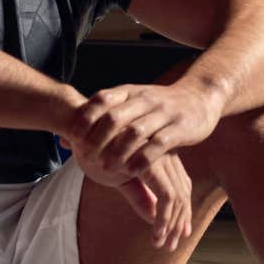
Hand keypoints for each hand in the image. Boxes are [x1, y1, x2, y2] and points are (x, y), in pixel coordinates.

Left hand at [64, 81, 224, 185]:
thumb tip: (62, 139)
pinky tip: (132, 172)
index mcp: (130, 92)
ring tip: (105, 168)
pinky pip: (159, 145)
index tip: (72, 136)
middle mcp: (145, 99)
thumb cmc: (158, 106)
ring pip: (136, 132)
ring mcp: (164, 113)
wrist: (200, 97)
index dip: (85, 117)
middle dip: (97, 138)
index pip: (101, 100)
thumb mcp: (129, 105)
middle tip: (85, 156)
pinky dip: (143, 158)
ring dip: (117, 151)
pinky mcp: (180, 128)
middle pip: (115, 117)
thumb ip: (99, 120)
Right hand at [104, 152, 193, 249]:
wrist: (80, 128)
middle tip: (172, 245)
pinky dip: (164, 219)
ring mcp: (160, 158)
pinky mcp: (152, 164)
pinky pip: (167, 197)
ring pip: (177, 198)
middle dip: (179, 222)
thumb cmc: (96, 149)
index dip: (182, 211)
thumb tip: (154, 216)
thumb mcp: (120, 177)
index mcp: (160, 155)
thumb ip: (139, 194)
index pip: (180, 186)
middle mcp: (165, 155)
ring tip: (162, 244)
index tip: (179, 232)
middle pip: (183, 193)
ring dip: (171, 225)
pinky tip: (156, 234)